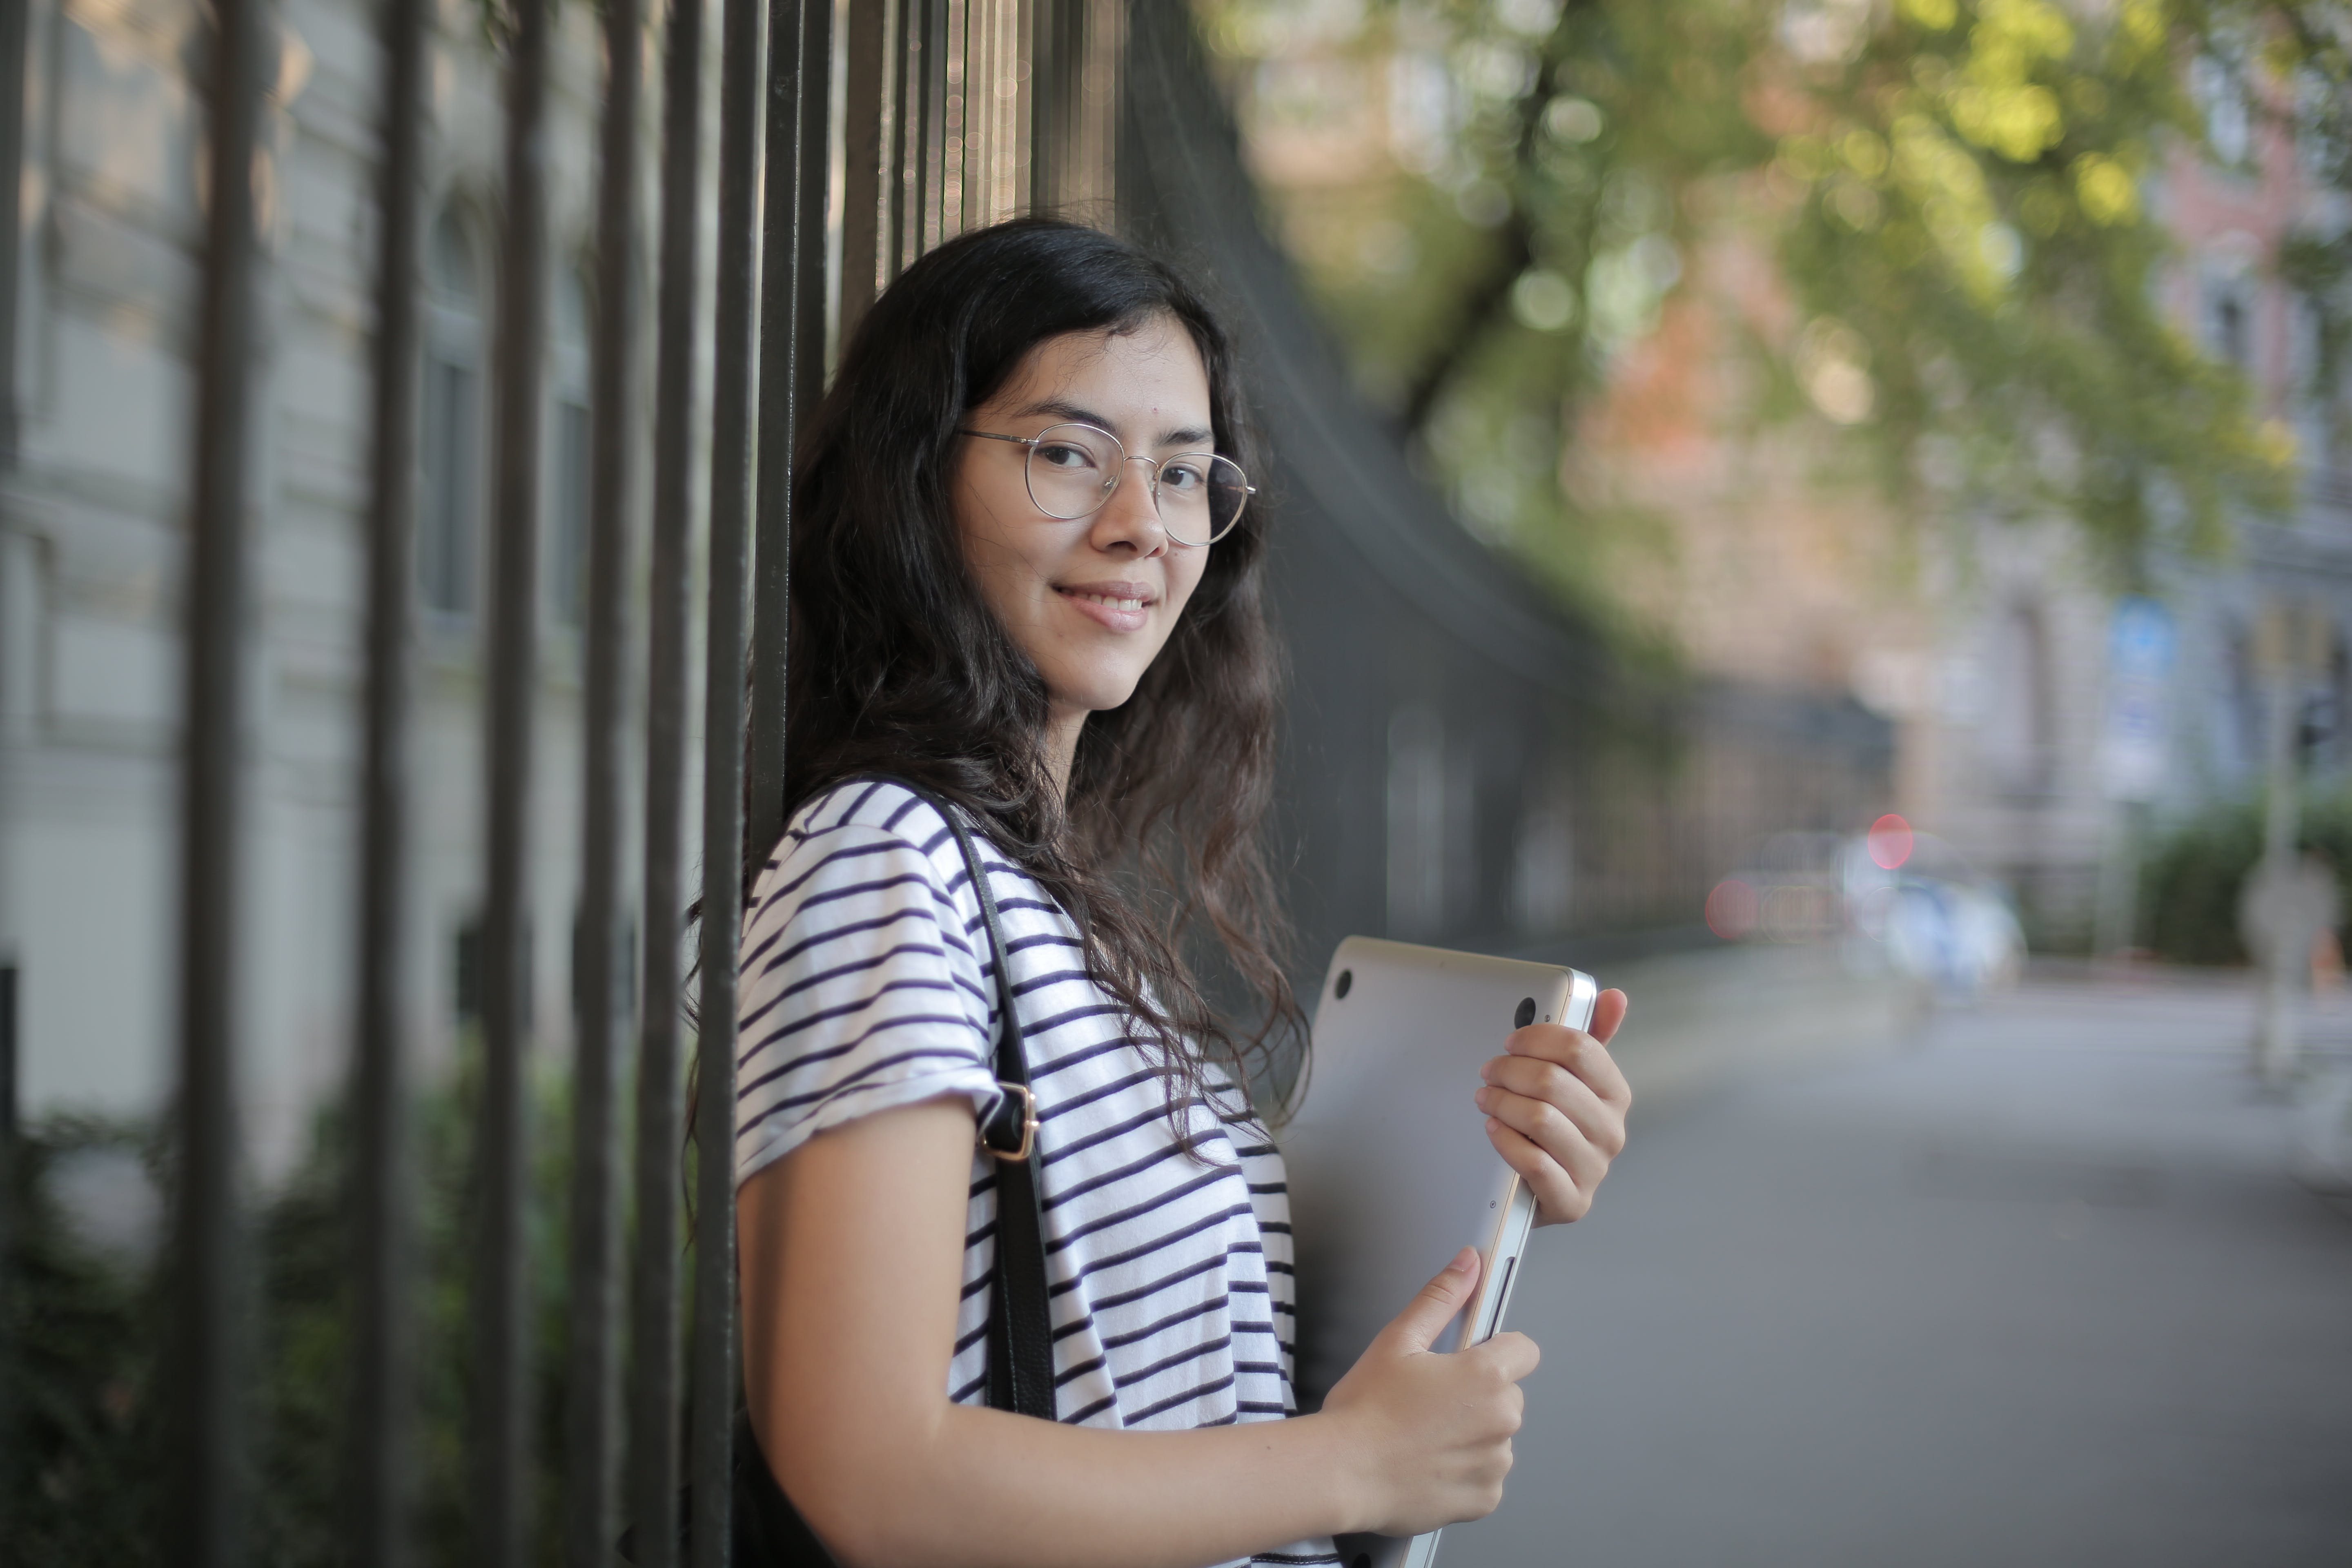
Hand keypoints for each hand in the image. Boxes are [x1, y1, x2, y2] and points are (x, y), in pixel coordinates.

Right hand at [1319, 1248, 1539, 1536]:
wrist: (1343, 1473)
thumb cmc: (1365, 1410)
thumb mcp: (1398, 1340)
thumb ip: (1441, 1297)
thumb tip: (1469, 1262)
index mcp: (1486, 1375)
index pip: (1524, 1350)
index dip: (1496, 1350)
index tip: (1469, 1360)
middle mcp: (1501, 1420)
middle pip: (1508, 1395)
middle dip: (1478, 1395)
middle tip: (1430, 1400)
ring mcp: (1495, 1462)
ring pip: (1496, 1436)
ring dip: (1472, 1434)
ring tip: (1424, 1434)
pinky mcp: (1485, 1498)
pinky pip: (1486, 1476)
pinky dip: (1464, 1471)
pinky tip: (1429, 1462)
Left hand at [1476, 988, 1630, 1225]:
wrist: (1544, 1188)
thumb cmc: (1557, 1127)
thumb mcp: (1574, 1081)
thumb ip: (1590, 1037)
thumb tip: (1614, 997)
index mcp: (1616, 1094)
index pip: (1581, 1049)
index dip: (1537, 1038)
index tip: (1511, 1041)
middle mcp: (1611, 1131)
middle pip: (1554, 1082)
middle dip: (1510, 1071)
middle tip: (1489, 1071)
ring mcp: (1594, 1168)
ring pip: (1541, 1119)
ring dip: (1502, 1103)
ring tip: (1486, 1098)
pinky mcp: (1572, 1200)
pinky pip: (1534, 1162)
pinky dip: (1506, 1141)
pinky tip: (1494, 1129)